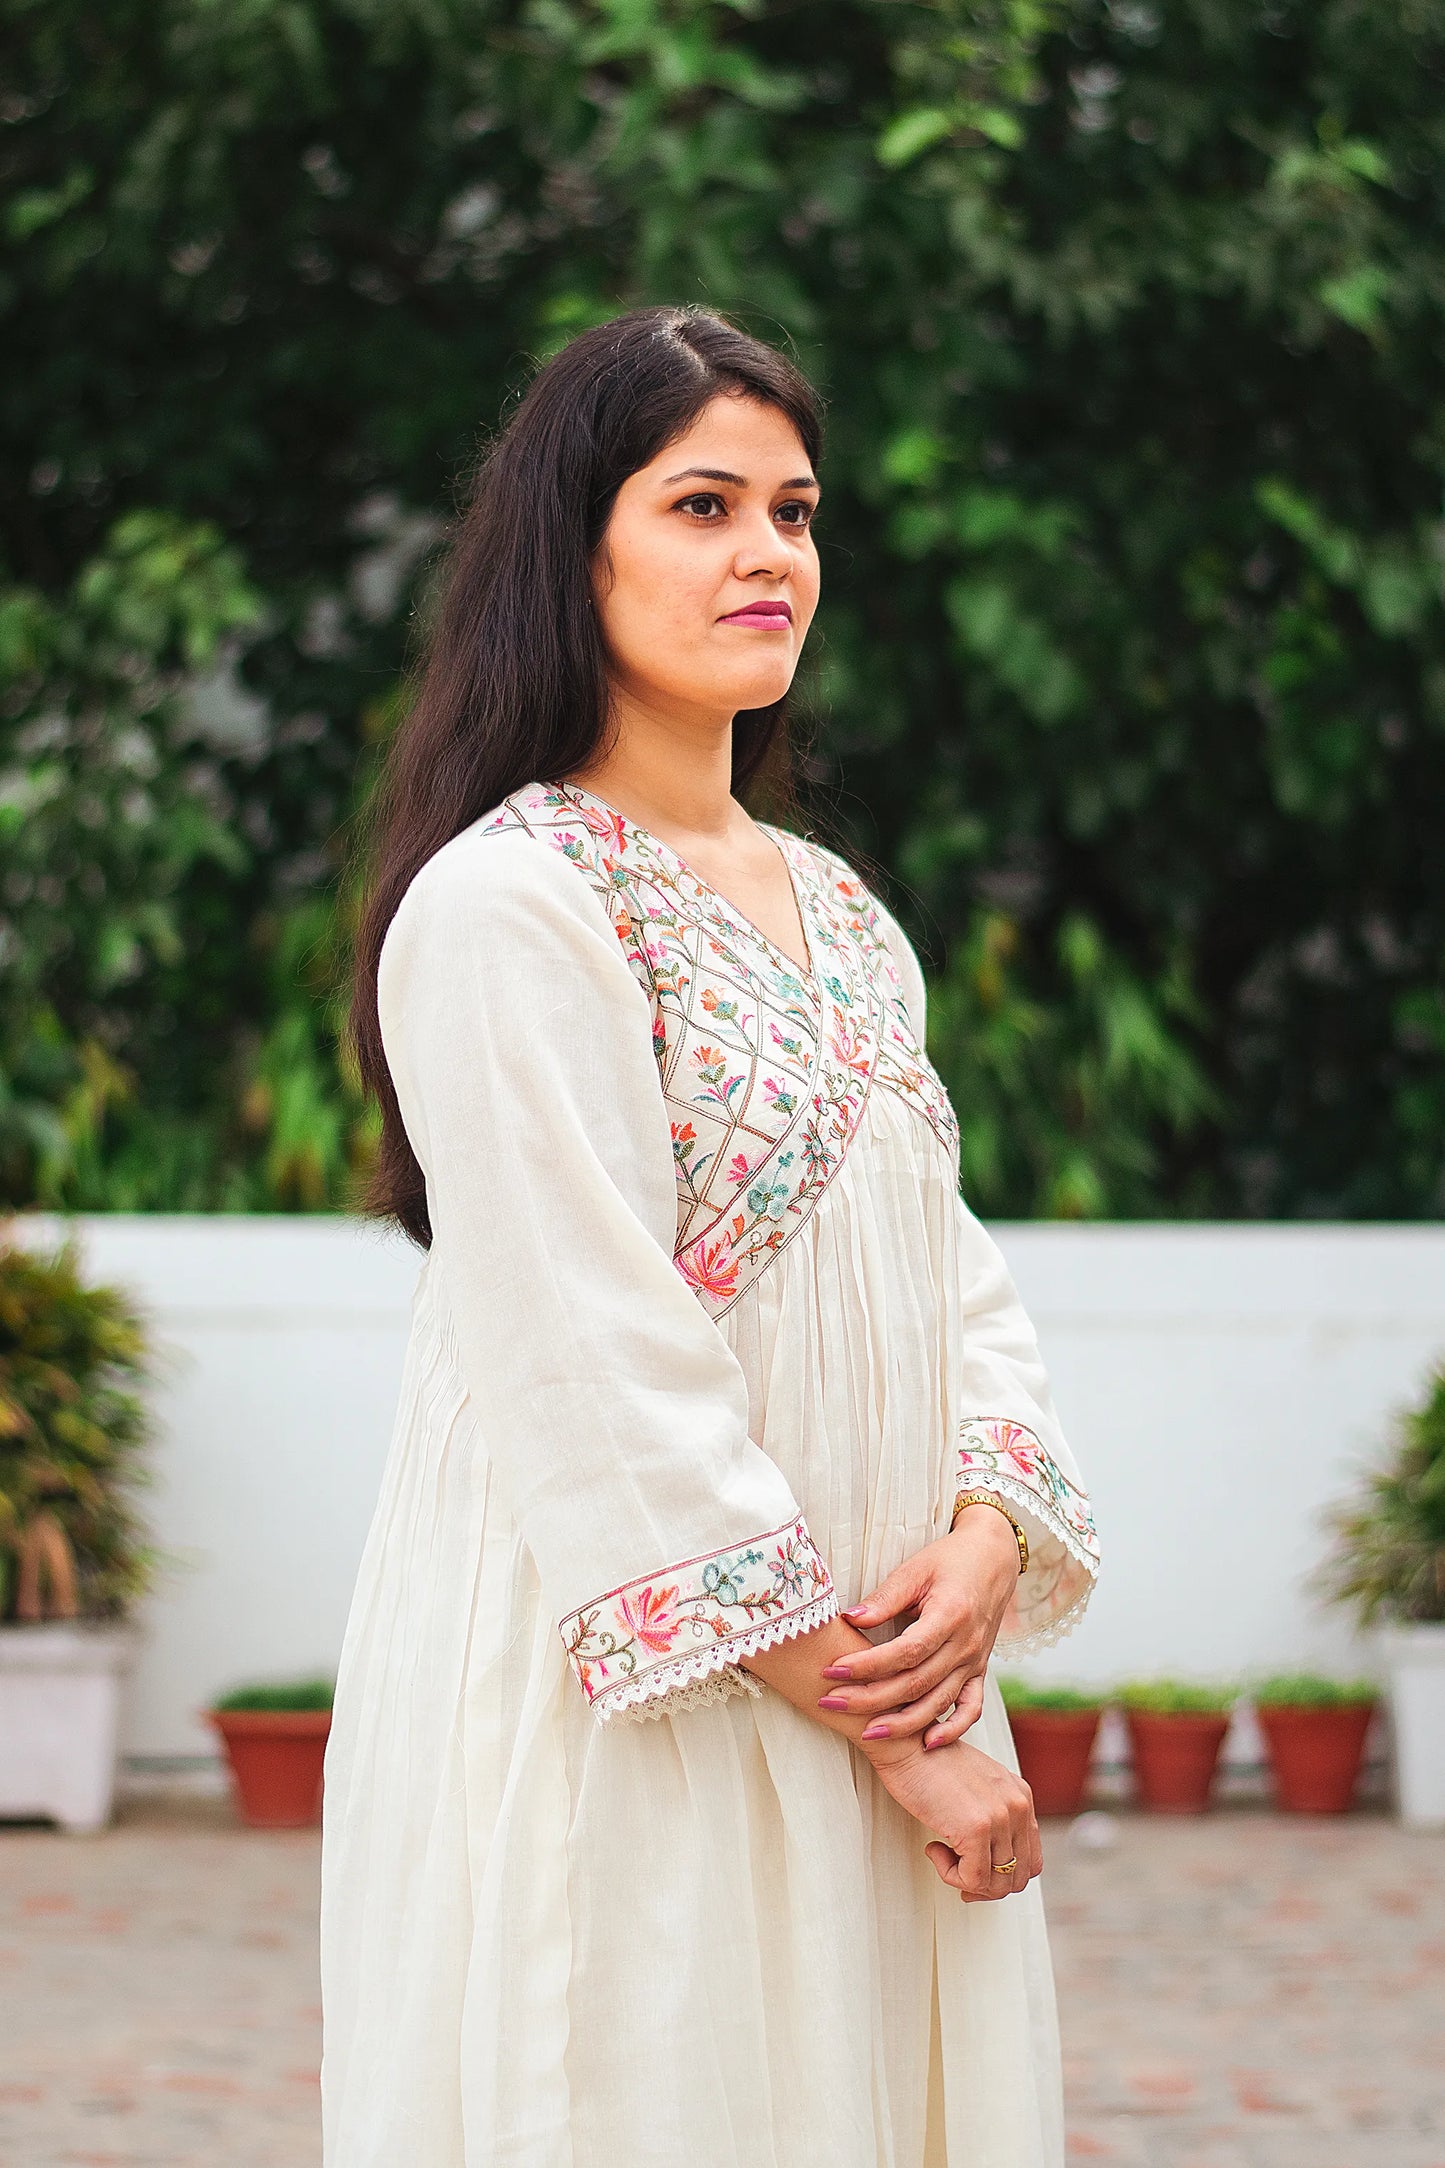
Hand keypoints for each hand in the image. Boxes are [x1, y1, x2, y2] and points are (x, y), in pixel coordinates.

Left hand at [816, 1507, 1020, 1748]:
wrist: (993, 1559)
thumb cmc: (949, 1560)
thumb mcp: (915, 1569)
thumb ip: (885, 1597)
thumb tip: (850, 1619)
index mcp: (950, 1615)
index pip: (905, 1651)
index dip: (867, 1665)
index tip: (832, 1670)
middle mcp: (965, 1644)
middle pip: (916, 1683)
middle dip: (871, 1698)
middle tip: (830, 1703)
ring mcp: (975, 1662)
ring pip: (938, 1702)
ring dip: (903, 1723)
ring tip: (867, 1733)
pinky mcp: (980, 1671)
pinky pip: (971, 1708)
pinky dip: (954, 1730)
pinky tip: (928, 1743)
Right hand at [863, 1731, 1041, 1900]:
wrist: (905, 1742)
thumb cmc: (929, 1763)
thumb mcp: (975, 1786)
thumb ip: (992, 1815)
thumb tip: (990, 1862)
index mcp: (1021, 1796)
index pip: (1031, 1860)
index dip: (1002, 1876)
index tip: (975, 1874)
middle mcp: (1017, 1806)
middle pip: (1017, 1877)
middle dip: (986, 1886)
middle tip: (957, 1874)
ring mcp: (999, 1817)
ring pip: (997, 1885)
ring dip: (966, 1880)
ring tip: (941, 1855)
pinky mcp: (976, 1829)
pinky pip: (972, 1879)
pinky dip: (949, 1875)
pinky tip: (932, 1848)